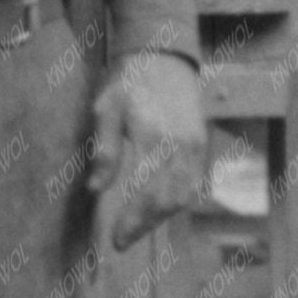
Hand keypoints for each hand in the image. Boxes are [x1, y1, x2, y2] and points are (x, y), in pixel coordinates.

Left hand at [86, 50, 204, 251]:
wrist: (165, 56)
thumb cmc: (130, 82)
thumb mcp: (107, 108)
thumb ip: (104, 149)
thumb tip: (97, 188)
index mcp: (154, 136)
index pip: (145, 191)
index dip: (132, 220)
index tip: (115, 240)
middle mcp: (180, 145)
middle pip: (166, 199)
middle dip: (144, 225)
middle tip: (123, 240)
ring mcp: (195, 145)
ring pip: (183, 195)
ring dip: (160, 217)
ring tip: (137, 228)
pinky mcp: (201, 144)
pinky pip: (192, 183)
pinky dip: (176, 202)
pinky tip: (158, 209)